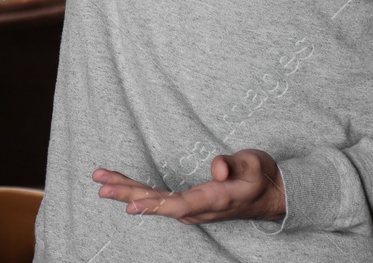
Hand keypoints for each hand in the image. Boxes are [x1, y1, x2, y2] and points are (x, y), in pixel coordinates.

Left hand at [93, 150, 285, 224]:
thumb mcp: (255, 164)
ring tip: (101, 182)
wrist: (272, 195)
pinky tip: (122, 187)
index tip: (131, 206)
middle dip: (128, 194)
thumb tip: (218, 167)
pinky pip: (160, 199)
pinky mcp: (190, 203)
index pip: (180, 206)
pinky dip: (138, 191)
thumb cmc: (262, 176)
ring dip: (127, 191)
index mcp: (214, 199)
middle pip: (159, 203)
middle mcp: (199, 208)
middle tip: (100, 185)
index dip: (155, 206)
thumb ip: (235, 164)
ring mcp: (193, 208)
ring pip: (156, 201)